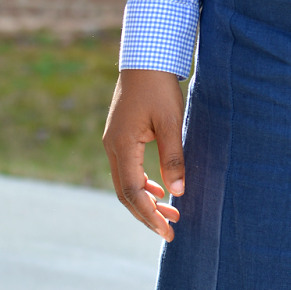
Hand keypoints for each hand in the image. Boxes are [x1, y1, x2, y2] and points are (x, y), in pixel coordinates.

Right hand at [102, 69, 185, 239]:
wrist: (146, 58)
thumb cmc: (159, 87)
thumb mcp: (171, 122)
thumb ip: (173, 158)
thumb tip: (178, 193)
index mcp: (121, 145)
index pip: (132, 191)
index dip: (148, 214)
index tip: (166, 230)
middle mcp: (112, 147)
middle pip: (125, 193)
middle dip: (147, 214)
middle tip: (170, 231)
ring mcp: (114, 142)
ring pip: (126, 182)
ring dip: (147, 200)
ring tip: (171, 215)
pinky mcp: (121, 136)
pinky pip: (129, 169)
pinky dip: (143, 184)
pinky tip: (160, 190)